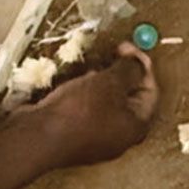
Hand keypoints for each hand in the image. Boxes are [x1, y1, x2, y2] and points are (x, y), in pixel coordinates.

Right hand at [15, 43, 159, 170]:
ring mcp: (96, 140)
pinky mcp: (74, 138)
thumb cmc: (80, 111)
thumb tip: (137, 62)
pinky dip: (85, 96)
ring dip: (101, 84)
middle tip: (111, 55)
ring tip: (91, 68)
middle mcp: (119, 138)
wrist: (37, 137)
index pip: (151, 93)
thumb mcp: (110, 82)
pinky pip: (87, 112)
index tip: (127, 48)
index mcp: (136, 128)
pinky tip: (74, 84)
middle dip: (121, 74)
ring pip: (106, 105)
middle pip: (128, 100)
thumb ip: (129, 69)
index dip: (142, 66)